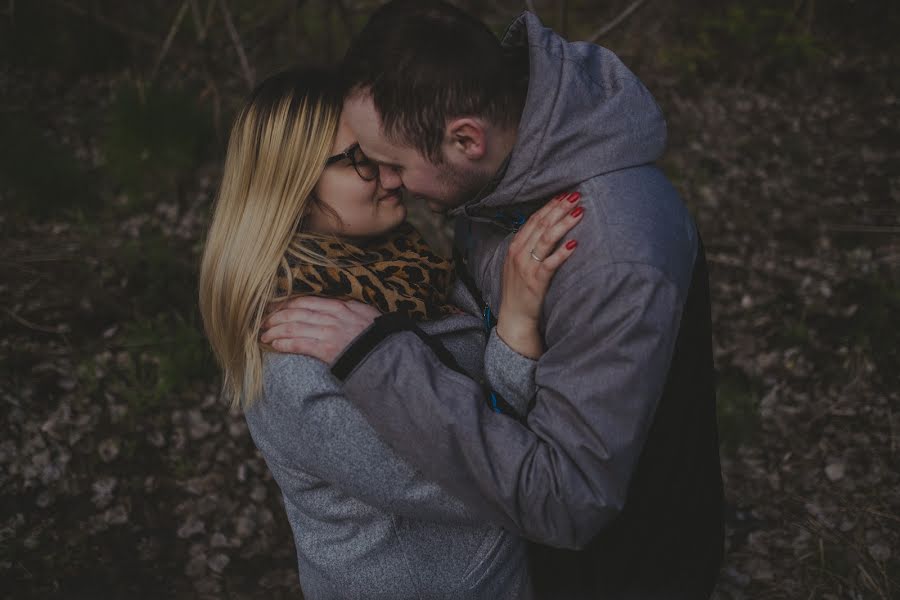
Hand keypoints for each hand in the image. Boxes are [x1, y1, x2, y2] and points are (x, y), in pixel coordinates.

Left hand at [260, 296, 380, 362]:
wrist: (386, 355)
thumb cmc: (377, 335)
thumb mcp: (366, 312)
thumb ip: (349, 306)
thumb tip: (338, 303)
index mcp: (339, 306)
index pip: (305, 301)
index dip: (286, 304)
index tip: (274, 308)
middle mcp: (330, 317)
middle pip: (295, 313)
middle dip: (275, 317)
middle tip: (263, 322)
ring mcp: (328, 333)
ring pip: (293, 328)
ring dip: (275, 331)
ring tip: (264, 335)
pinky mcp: (326, 350)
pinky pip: (299, 344)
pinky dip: (284, 344)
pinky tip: (274, 345)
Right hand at [497, 191, 582, 357]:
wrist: (513, 318)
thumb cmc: (520, 291)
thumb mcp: (519, 264)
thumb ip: (529, 247)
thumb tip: (546, 230)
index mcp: (515, 246)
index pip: (534, 220)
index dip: (549, 206)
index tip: (564, 194)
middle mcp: (519, 253)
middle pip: (541, 225)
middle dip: (559, 208)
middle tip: (575, 195)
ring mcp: (526, 267)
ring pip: (546, 239)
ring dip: (563, 223)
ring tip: (579, 211)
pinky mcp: (535, 281)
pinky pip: (550, 263)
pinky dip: (562, 252)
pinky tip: (575, 243)